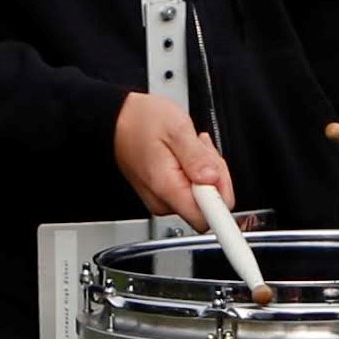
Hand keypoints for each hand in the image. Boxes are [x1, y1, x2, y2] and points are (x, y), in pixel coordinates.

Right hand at [114, 91, 234, 225]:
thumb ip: (197, 158)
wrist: (116, 120)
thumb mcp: (176, 129)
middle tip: (201, 151)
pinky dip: (195, 173)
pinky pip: (192, 192)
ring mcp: (163, 200)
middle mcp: (164, 201)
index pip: (207, 218)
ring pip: (203, 198)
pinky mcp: (164, 195)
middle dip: (214, 178)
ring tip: (190, 149)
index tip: (219, 180)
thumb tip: (214, 179)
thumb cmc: (141, 121)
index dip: (221, 200)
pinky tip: (185, 156)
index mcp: (167, 188)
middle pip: (209, 206)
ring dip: (204, 172)